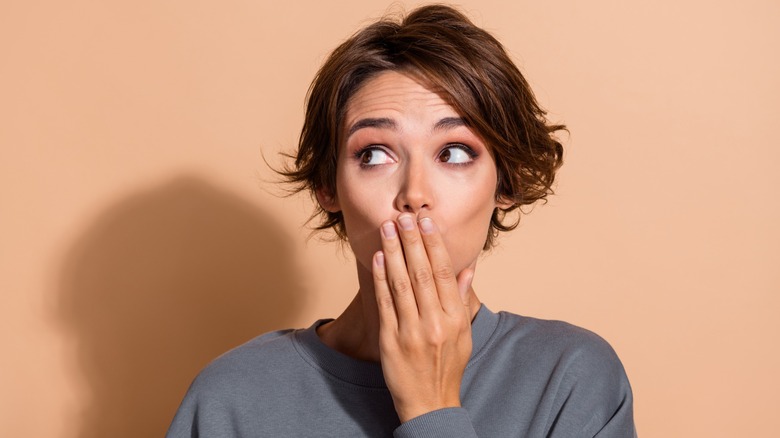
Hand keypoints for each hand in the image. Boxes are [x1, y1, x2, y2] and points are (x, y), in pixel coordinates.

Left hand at [372, 214, 474, 422]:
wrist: (430, 403)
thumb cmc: (447, 365)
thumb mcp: (464, 333)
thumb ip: (463, 298)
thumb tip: (468, 267)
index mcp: (455, 318)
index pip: (444, 273)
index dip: (434, 245)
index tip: (426, 222)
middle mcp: (435, 322)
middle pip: (421, 273)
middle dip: (411, 241)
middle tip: (403, 216)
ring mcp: (411, 331)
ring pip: (401, 283)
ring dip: (393, 252)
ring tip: (387, 228)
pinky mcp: (390, 340)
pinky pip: (385, 302)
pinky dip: (380, 278)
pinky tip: (378, 257)